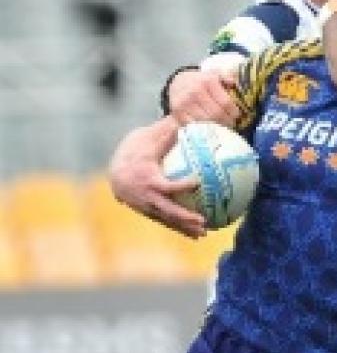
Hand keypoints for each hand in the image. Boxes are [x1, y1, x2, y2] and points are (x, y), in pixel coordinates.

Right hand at [109, 117, 206, 237]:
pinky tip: (196, 234)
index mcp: (147, 179)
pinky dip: (179, 227)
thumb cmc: (137, 151)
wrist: (116, 170)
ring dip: (184, 228)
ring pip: (166, 220)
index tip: (197, 182)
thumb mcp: (150, 139)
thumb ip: (169, 131)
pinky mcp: (147, 212)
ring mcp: (145, 207)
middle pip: (166, 209)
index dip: (181, 185)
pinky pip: (165, 221)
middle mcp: (145, 196)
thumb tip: (189, 117)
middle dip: (184, 217)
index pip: (166, 185)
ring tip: (203, 235)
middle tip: (202, 221)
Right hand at [168, 68, 239, 126]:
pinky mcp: (177, 112)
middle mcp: (195, 91)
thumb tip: (235, 84)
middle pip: (216, 114)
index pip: (225, 102)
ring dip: (216, 126)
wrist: (178, 83)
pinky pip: (193, 125)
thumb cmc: (202, 81)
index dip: (233, 112)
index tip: (237, 116)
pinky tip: (208, 126)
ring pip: (206, 121)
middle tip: (231, 123)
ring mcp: (184, 103)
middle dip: (227, 121)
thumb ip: (228, 77)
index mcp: (208, 81)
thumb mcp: (216, 74)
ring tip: (222, 125)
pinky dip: (202, 128)